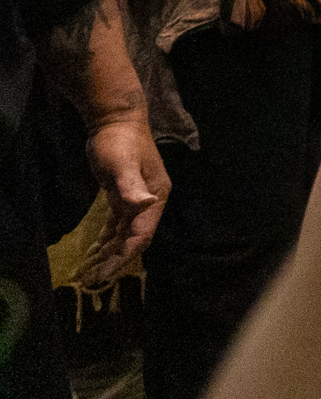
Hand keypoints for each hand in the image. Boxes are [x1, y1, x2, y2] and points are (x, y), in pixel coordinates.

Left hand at [79, 113, 164, 282]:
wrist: (114, 120)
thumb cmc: (119, 142)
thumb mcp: (122, 164)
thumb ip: (131, 185)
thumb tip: (146, 203)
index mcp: (155, 196)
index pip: (142, 234)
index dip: (125, 255)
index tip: (105, 272)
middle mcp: (149, 201)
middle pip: (133, 238)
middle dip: (114, 260)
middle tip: (91, 278)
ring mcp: (137, 199)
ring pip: (123, 235)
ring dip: (107, 253)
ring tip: (87, 271)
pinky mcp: (123, 196)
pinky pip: (116, 225)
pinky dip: (105, 240)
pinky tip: (92, 252)